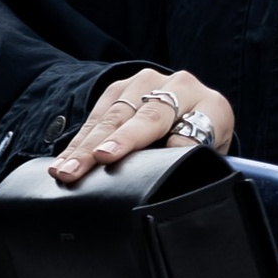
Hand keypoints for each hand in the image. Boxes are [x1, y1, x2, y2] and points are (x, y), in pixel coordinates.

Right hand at [51, 69, 236, 182]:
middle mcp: (182, 87)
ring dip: (89, 145)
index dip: (177, 145)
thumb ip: (198, 168)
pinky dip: (79, 142)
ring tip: (70, 169)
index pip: (194, 127)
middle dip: (122, 140)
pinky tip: (64, 161)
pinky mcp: (120, 87)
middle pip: (150, 116)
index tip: (161, 158)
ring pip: (116, 115)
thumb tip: (179, 195)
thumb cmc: (197, 145)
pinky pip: (96, 115)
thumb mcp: (208, 157)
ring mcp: (148, 82)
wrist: (187, 112)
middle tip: (101, 159)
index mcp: (213, 108)